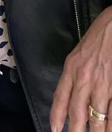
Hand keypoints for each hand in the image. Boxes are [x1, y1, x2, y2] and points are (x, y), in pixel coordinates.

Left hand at [51, 7, 111, 131]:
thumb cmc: (98, 38)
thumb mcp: (78, 54)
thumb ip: (73, 74)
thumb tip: (71, 95)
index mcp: (72, 68)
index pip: (60, 97)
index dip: (56, 115)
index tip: (54, 130)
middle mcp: (85, 79)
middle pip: (78, 113)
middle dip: (76, 131)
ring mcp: (103, 85)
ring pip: (98, 118)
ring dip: (97, 131)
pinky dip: (111, 124)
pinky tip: (109, 129)